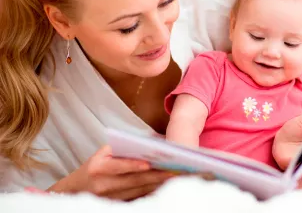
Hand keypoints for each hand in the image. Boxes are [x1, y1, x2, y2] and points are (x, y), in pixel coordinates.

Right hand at [48, 145, 178, 200]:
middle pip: (134, 180)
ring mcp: (110, 198)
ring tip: (176, 176)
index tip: (150, 163)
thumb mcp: (103, 153)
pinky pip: (139, 198)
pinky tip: (167, 185)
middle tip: (175, 169)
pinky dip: (153, 191)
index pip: (118, 166)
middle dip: (156, 175)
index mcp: (98, 168)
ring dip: (158, 184)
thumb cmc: (95, 165)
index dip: (134, 165)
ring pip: (139, 190)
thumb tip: (150, 143)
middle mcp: (104, 185)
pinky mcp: (118, 205)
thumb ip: (122, 148)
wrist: (77, 190)